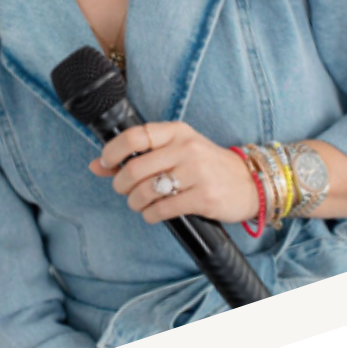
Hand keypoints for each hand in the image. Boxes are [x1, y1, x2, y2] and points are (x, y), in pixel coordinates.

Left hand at [89, 119, 257, 225]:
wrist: (250, 182)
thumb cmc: (207, 165)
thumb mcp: (177, 151)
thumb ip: (139, 155)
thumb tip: (96, 165)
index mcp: (177, 132)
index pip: (136, 135)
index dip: (113, 150)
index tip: (106, 163)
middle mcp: (186, 148)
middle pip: (136, 167)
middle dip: (121, 184)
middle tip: (123, 190)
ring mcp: (196, 173)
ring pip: (147, 190)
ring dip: (135, 202)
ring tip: (138, 204)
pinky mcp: (204, 197)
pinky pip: (164, 209)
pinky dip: (151, 215)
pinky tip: (152, 214)